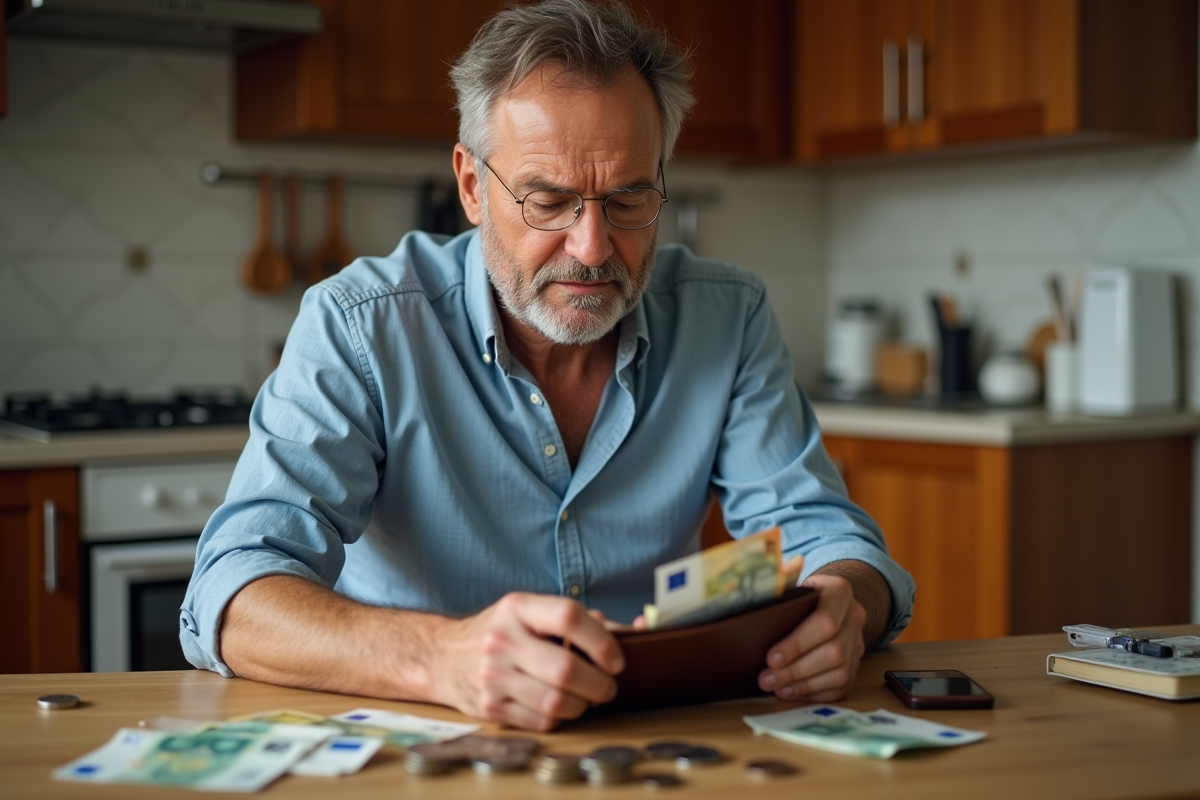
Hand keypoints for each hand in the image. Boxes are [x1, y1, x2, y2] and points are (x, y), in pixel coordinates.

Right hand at [435, 593, 624, 730]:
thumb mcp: (535, 613)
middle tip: (607, 686)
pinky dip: (560, 718)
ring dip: (582, 705)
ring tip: (585, 698)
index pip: (569, 616)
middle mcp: (502, 639)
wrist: (445, 657)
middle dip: (599, 684)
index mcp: (518, 607)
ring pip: (556, 702)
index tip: (616, 659)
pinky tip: (558, 706)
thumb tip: (639, 630)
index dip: (601, 641)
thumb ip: (586, 621)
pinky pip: (541, 721)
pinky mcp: (490, 706)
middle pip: (566, 669)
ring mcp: (493, 675)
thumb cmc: (505, 631)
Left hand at [756, 574, 866, 701]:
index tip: (772, 658)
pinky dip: (814, 692)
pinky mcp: (855, 664)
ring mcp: (858, 642)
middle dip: (796, 669)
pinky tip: (792, 692)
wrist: (826, 600)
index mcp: (840, 591)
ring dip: (804, 684)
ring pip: (839, 672)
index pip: (825, 621)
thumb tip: (763, 607)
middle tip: (767, 679)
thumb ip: (781, 595)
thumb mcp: (792, 588)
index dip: (798, 643)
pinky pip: (841, 686)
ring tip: (776, 688)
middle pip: (833, 651)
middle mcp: (854, 617)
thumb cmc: (800, 596)